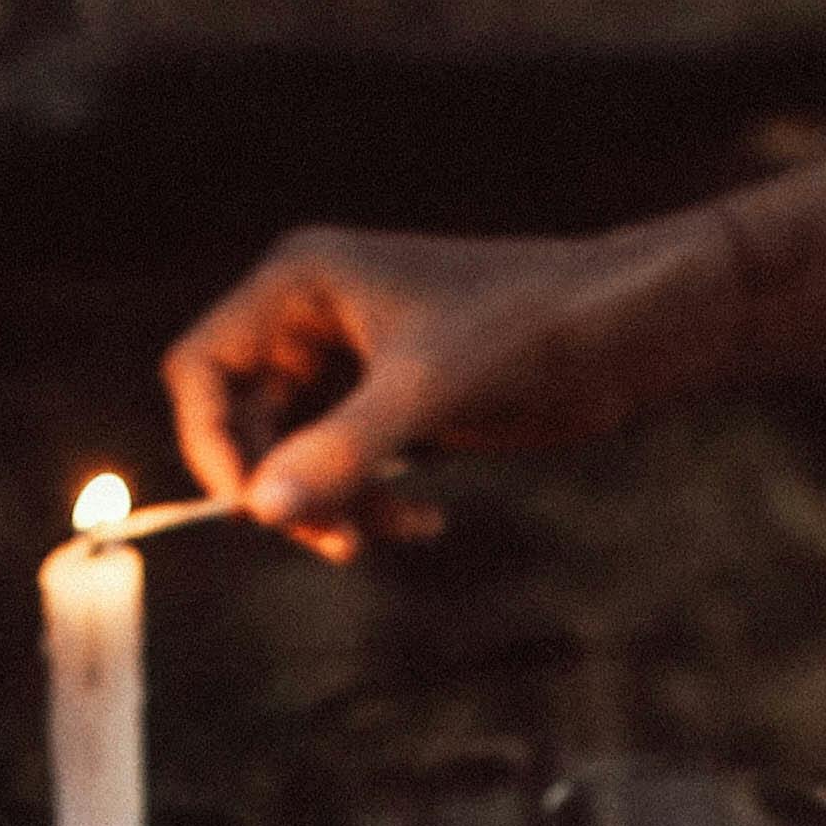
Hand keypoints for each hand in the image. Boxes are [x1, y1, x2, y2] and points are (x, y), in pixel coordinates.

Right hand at [161, 222, 705, 554]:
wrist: (624, 329)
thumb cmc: (531, 325)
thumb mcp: (430, 389)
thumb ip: (343, 451)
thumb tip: (259, 512)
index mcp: (299, 283)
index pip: (201, 368)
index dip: (210, 443)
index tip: (253, 506)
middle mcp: (311, 318)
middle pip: (241, 425)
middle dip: (282, 489)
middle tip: (336, 542)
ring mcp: (349, 363)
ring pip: (293, 458)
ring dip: (332, 508)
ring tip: (391, 534)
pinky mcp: (389, 404)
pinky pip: (343, 471)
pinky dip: (372, 505)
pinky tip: (427, 522)